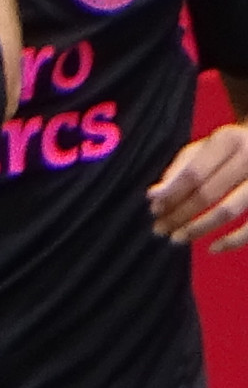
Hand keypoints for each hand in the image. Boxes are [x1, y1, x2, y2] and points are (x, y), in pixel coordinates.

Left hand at [150, 123, 247, 249]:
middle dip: (179, 214)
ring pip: (229, 210)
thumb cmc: (229, 150)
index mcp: (228, 140)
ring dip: (198, 228)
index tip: (154, 210)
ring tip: (176, 238)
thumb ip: (178, 170)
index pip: (193, 174)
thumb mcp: (204, 150)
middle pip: (207, 192)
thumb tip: (153, 196)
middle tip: (159, 229)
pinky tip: (213, 248)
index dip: (172, 194)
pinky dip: (234, 241)